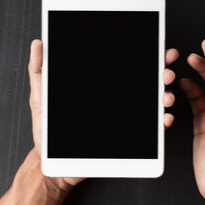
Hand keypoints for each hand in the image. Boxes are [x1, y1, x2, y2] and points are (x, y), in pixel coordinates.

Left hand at [28, 40, 178, 191]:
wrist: (50, 161)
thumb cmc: (47, 129)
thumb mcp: (41, 95)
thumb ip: (40, 69)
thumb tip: (38, 43)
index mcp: (101, 87)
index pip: (127, 66)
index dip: (146, 54)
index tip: (158, 46)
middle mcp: (115, 100)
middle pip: (146, 81)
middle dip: (162, 72)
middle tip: (165, 70)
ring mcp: (124, 118)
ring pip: (152, 103)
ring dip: (165, 96)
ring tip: (165, 96)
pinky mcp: (127, 140)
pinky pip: (149, 132)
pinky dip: (161, 124)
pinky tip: (163, 118)